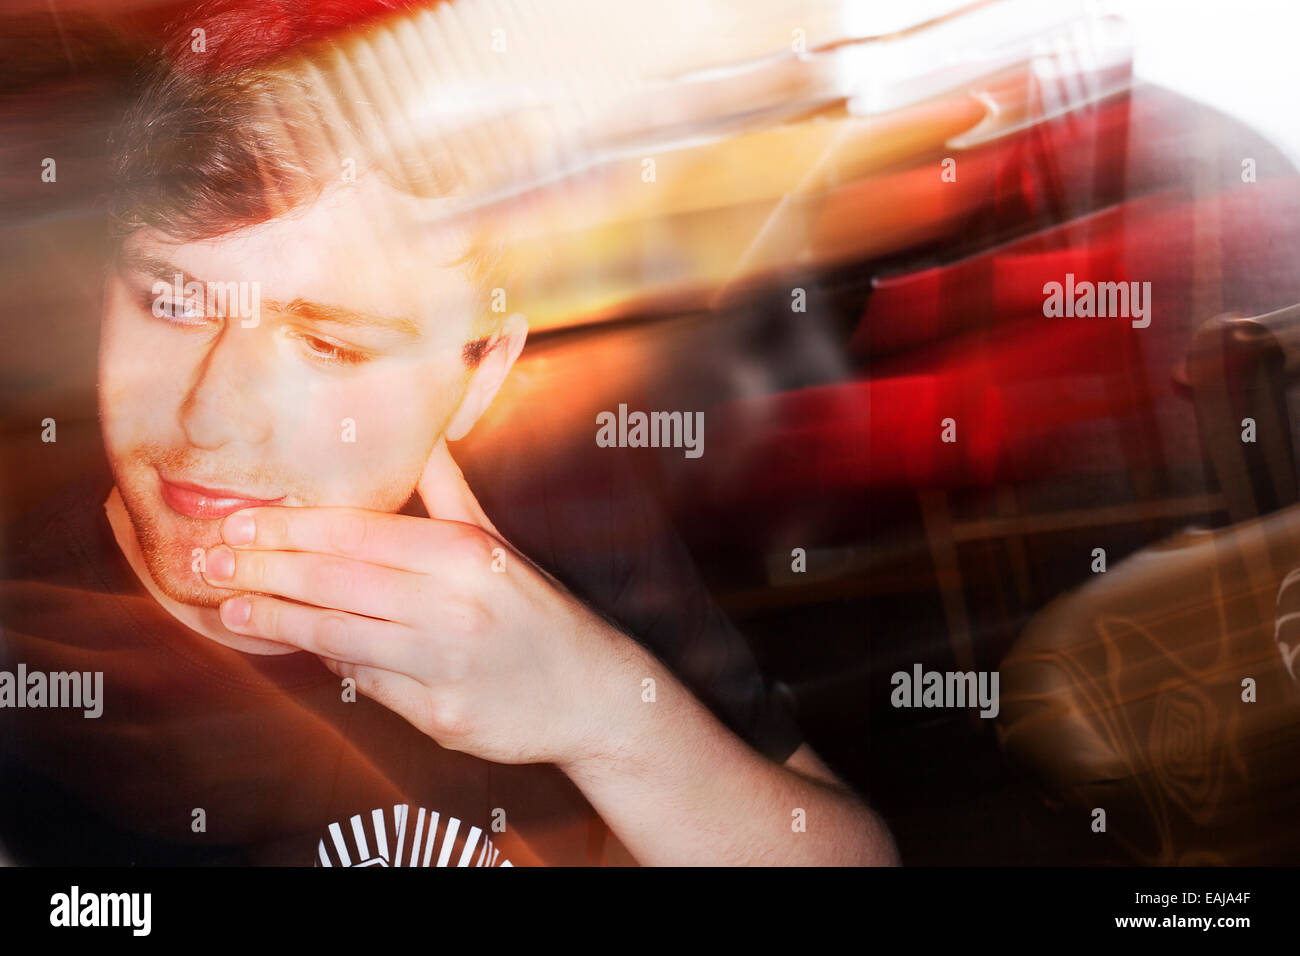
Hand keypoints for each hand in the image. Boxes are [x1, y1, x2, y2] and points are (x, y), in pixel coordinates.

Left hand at [201, 438, 646, 767]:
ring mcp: (447, 665)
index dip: (288, 527)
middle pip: (335, 581)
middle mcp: (455, 606)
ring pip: (338, 637)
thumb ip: (448, 492)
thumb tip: (422, 431)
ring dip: (275, 621)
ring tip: (230, 609)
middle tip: (206, 560)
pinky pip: (367, 685)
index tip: (237, 522)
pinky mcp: (442, 717)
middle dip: (262, 569)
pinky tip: (299, 648)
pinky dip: (329, 663)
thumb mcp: (497, 544)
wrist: (593, 693)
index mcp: (465, 554)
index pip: (357, 533)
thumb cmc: (535, 611)